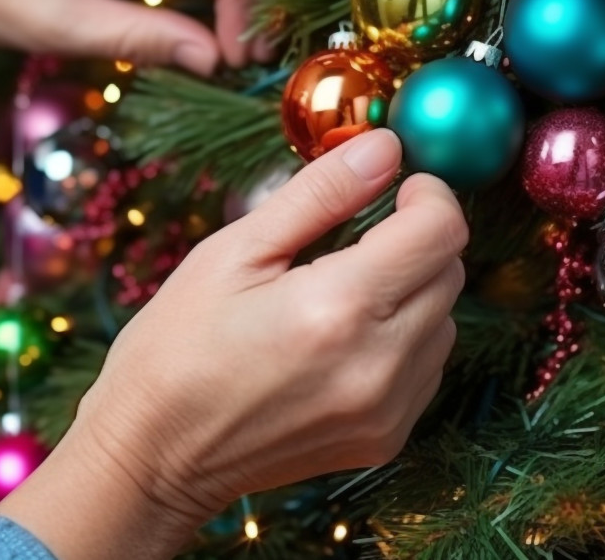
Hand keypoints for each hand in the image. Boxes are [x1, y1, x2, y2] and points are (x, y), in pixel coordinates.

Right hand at [0, 130, 467, 559]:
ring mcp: (388, 409)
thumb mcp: (235, 250)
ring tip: (341, 293)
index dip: (428, 193)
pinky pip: (427, 365)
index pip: (441, 230)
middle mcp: (378, 363)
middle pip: (450, 271)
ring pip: (445, 318)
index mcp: (338, 307)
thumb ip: (320, 193)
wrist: (153, 456)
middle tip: (355, 236)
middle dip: (415, 238)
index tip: (397, 186)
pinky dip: (403, 338)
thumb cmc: (178, 346)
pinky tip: (343, 338)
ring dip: (411, 290)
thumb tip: (385, 147)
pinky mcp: (387, 437)